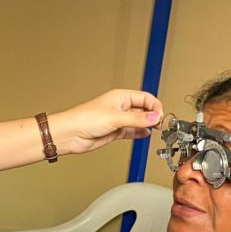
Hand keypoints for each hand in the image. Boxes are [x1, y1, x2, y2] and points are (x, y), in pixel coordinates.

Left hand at [47, 89, 163, 155]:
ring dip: (147, 125)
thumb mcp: (116, 117)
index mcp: (121, 97)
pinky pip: (132, 131)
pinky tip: (146, 134)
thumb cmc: (85, 119)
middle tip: (159, 124)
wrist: (71, 134)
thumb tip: (155, 117)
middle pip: (144, 110)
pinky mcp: (115, 132)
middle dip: (152, 116)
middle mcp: (120, 107)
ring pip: (139, 121)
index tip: (160, 115)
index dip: (155, 106)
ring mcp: (118, 120)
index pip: (145, 98)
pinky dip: (140, 133)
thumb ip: (137, 119)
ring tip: (155, 129)